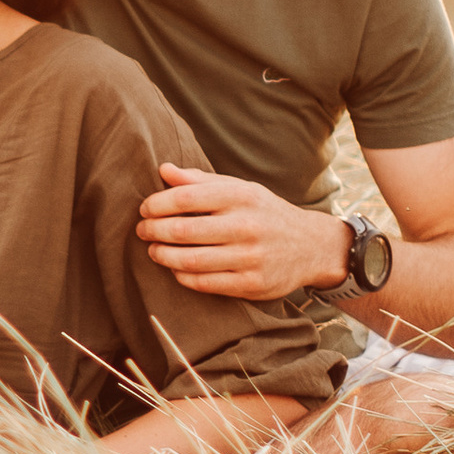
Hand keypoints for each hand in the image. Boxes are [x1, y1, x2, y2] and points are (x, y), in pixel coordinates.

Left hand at [135, 167, 354, 300]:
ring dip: (163, 256)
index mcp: (241, 196)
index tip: (145, 209)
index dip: (157, 204)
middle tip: (142, 231)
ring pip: (191, 260)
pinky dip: (182, 276)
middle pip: (184, 230)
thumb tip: (163, 170)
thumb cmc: (265, 213)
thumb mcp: (240, 189)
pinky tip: (175, 269)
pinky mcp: (252, 284)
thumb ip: (201, 181)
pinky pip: (205, 283)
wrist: (311, 246)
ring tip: (154, 251)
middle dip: (154, 231)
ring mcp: (250, 257)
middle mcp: (246, 225)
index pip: (186, 198)